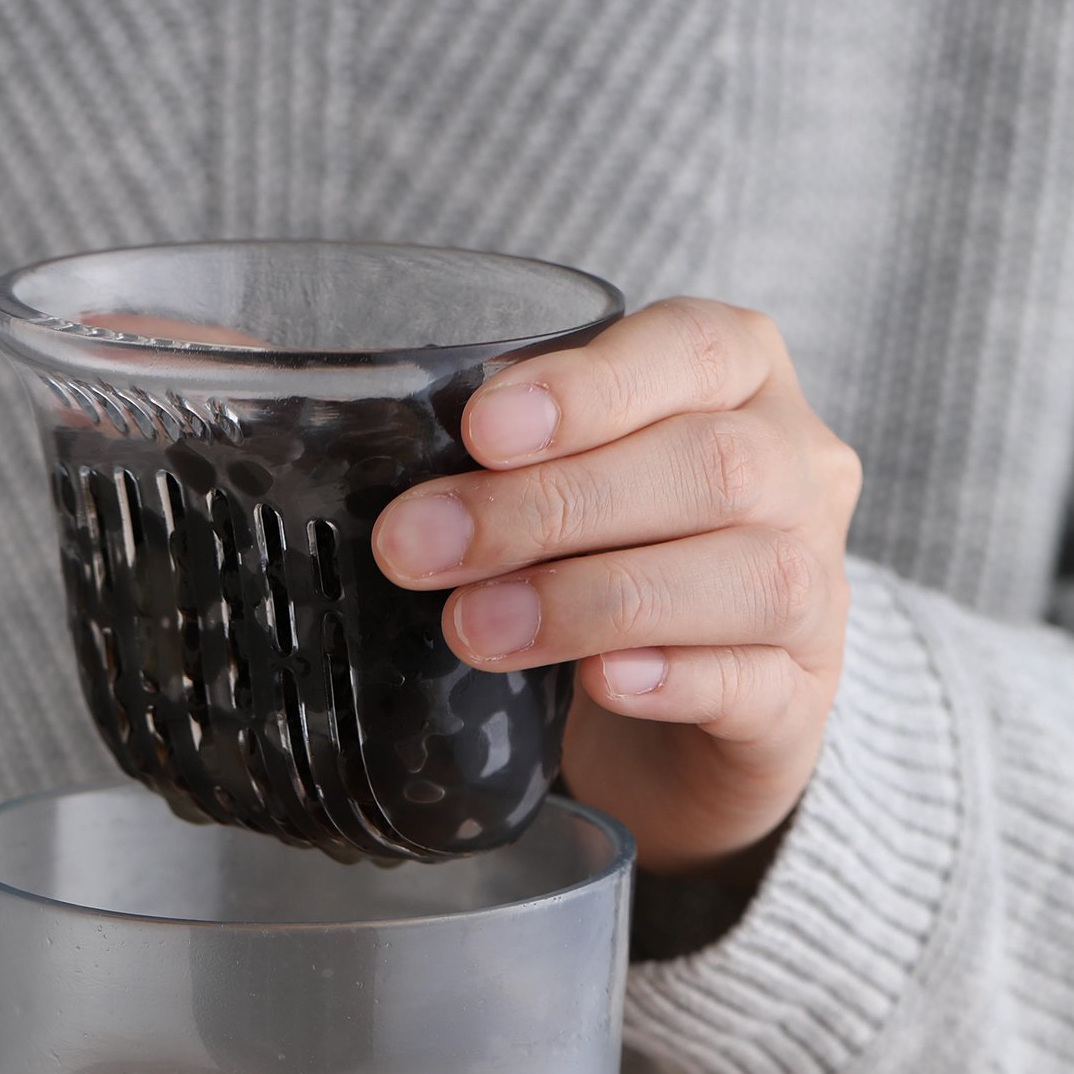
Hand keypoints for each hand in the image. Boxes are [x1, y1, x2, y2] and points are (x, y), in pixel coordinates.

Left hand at [372, 298, 861, 874]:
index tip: (479, 431)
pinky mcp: (798, 701)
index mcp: (740, 380)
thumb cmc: (602, 567)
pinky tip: (601, 682)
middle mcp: (800, 472)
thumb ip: (455, 435)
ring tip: (477, 630)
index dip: (590, 387)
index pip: (694, 348)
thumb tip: (256, 351)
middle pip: (710, 465)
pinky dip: (672, 678)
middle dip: (552, 506)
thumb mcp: (544, 482)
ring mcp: (817, 590)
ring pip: (747, 576)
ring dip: (592, 599)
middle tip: (421, 549)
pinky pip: (753, 683)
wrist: (683, 724)